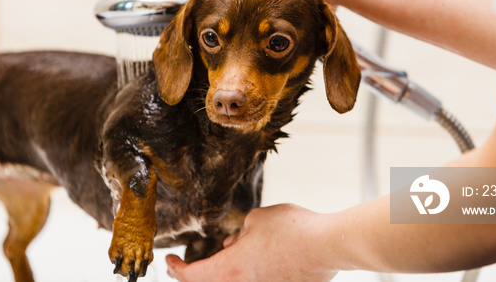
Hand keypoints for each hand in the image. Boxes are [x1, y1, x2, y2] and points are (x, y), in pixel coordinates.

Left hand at [165, 204, 338, 281]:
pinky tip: (261, 252)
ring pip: (234, 281)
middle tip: (184, 265)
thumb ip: (242, 231)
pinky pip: (256, 279)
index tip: (169, 261)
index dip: (176, 269)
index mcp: (230, 267)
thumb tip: (237, 242)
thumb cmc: (292, 230)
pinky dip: (249, 269)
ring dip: (227, 267)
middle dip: (195, 273)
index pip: (192, 276)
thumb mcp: (257, 219)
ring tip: (234, 247)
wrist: (326, 246)